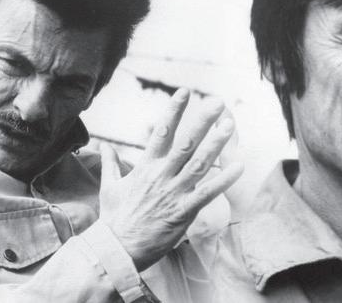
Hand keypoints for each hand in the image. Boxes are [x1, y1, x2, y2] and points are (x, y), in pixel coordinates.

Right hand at [98, 88, 242, 270]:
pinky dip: (223, 180)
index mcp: (144, 167)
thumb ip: (110, 163)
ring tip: (229, 126)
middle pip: (185, 143)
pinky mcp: (183, 212)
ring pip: (198, 164)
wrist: (117, 249)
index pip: (161, 133)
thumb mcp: (109, 187)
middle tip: (217, 102)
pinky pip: (207, 193)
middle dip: (202, 121)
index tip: (184, 92)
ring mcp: (173, 193)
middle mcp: (161, 176)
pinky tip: (238, 166)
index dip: (174, 111)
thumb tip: (103, 146)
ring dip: (216, 144)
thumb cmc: (114, 219)